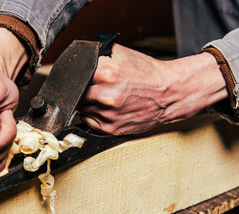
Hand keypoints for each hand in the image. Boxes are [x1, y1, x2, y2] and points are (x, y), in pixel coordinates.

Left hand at [79, 44, 226, 134]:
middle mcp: (104, 95)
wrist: (169, 94)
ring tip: (100, 97)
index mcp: (106, 73)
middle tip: (91, 87)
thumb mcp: (123, 54)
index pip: (75, 76)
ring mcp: (108, 114)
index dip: (77, 76)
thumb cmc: (147, 74)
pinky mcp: (111, 128)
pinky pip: (89, 121)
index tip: (80, 77)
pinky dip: (92, 114)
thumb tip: (80, 56)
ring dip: (86, 103)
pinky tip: (103, 108)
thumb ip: (98, 54)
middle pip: (76, 94)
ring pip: (81, 108)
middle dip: (82, 90)